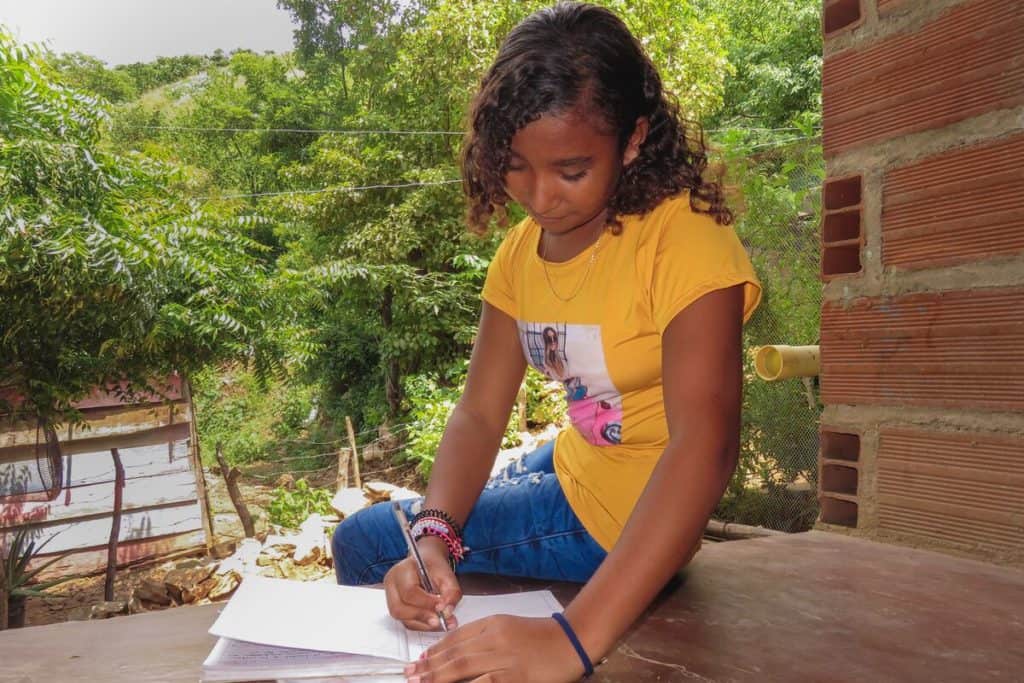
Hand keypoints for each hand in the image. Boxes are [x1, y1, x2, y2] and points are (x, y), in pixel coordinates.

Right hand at [384, 536, 461, 630]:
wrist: (426, 562)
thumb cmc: (433, 566)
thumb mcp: (447, 574)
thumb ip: (450, 592)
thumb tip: (447, 611)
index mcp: (401, 571)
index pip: (409, 592)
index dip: (426, 603)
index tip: (442, 608)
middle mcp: (391, 585)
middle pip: (399, 609)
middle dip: (422, 617)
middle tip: (441, 620)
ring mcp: (391, 598)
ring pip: (402, 619)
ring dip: (423, 624)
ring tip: (441, 622)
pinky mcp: (397, 608)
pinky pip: (406, 622)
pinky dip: (422, 625)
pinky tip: (434, 622)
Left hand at [403, 615, 584, 682]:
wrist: (571, 641)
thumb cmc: (541, 636)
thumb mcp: (509, 627)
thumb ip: (485, 635)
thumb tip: (458, 650)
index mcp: (493, 624)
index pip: (456, 637)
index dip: (435, 650)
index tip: (419, 661)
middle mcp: (495, 639)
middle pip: (455, 654)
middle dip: (429, 667)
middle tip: (410, 675)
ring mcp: (504, 660)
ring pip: (463, 669)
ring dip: (439, 678)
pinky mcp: (514, 678)